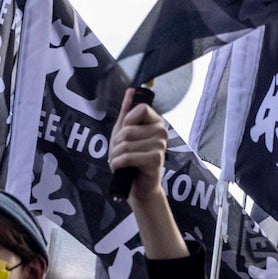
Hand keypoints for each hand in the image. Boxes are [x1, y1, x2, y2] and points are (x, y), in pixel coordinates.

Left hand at [109, 86, 169, 201]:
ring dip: (115, 155)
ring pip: (126, 143)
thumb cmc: (131, 159)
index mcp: (156, 122)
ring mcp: (161, 146)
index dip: (127, 122)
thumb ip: (127, 112)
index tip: (125, 134)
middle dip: (116, 143)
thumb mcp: (124, 132)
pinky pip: (128, 156)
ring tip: (119, 162)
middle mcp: (162, 132)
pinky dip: (117, 163)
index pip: (140, 109)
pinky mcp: (156, 160)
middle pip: (129, 129)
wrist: (138, 187)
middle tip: (119, 153)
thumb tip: (131, 91)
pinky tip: (119, 167)